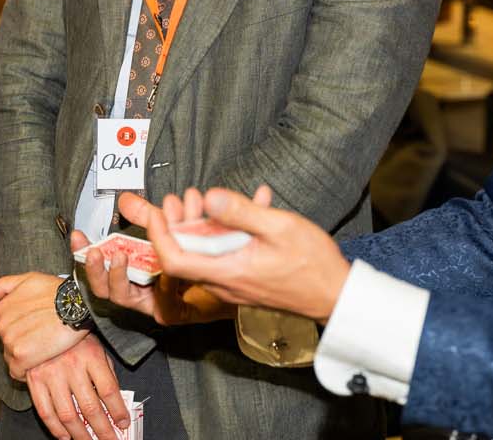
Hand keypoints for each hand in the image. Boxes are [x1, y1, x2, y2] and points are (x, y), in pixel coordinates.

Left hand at [0, 272, 85, 377]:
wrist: (76, 305)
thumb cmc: (56, 291)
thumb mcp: (30, 279)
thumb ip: (5, 286)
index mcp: (2, 309)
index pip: (5, 327)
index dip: (21, 329)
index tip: (35, 328)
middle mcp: (2, 325)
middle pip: (7, 343)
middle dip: (22, 342)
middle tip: (42, 338)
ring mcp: (10, 341)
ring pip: (11, 357)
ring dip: (25, 356)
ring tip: (43, 348)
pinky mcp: (21, 356)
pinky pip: (16, 372)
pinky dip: (25, 372)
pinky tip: (39, 364)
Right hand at [25, 334, 127, 439]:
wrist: (46, 320)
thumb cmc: (74, 336)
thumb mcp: (97, 347)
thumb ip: (106, 373)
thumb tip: (115, 403)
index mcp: (91, 355)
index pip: (108, 390)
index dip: (118, 411)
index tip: (124, 424)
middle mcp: (72, 365)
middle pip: (90, 407)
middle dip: (103, 430)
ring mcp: (51, 374)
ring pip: (68, 414)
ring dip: (80, 435)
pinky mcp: (35, 380)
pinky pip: (45, 411)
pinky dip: (55, 429)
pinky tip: (66, 437)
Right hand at [75, 190, 239, 325]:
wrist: (234, 274)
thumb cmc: (200, 254)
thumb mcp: (171, 229)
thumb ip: (149, 216)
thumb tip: (125, 200)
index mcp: (134, 272)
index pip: (99, 267)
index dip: (84, 252)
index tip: (77, 236)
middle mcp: (139, 292)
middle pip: (105, 289)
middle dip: (96, 269)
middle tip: (97, 251)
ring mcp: (153, 305)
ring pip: (126, 298)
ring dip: (119, 277)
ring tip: (120, 257)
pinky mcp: (174, 313)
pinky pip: (162, 302)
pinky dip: (162, 284)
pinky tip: (167, 269)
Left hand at [139, 185, 350, 322]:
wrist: (335, 296)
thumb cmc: (313, 264)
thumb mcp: (280, 227)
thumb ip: (242, 212)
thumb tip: (210, 197)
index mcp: (228, 270)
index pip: (175, 259)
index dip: (159, 235)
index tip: (156, 211)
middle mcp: (225, 282)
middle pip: (184, 256)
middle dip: (175, 225)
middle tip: (179, 199)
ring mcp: (233, 284)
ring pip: (202, 255)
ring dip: (198, 228)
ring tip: (206, 201)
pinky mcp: (243, 282)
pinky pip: (221, 256)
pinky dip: (221, 234)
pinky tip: (241, 211)